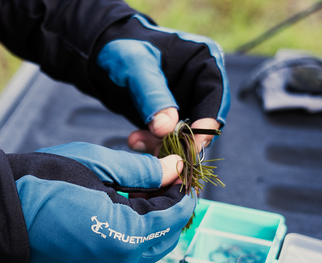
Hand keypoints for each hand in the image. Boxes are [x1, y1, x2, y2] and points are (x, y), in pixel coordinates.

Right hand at [7, 142, 195, 262]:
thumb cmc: (46, 181)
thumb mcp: (99, 166)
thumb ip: (143, 171)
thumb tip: (175, 168)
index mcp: (124, 239)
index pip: (173, 218)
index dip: (184, 196)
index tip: (185, 177)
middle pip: (163, 239)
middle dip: (170, 212)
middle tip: (164, 184)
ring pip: (145, 252)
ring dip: (152, 226)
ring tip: (142, 197)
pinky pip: (123, 261)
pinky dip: (131, 239)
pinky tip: (121, 217)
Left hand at [91, 15, 229, 152]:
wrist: (105, 58)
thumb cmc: (123, 50)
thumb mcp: (135, 67)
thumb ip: (152, 96)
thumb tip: (167, 129)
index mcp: (203, 60)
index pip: (215, 95)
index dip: (208, 122)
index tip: (193, 143)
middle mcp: (199, 85)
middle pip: (205, 121)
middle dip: (183, 141)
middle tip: (164, 153)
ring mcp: (187, 105)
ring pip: (186, 136)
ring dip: (164, 146)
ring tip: (136, 142)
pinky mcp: (172, 120)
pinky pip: (168, 140)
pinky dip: (153, 145)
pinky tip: (134, 141)